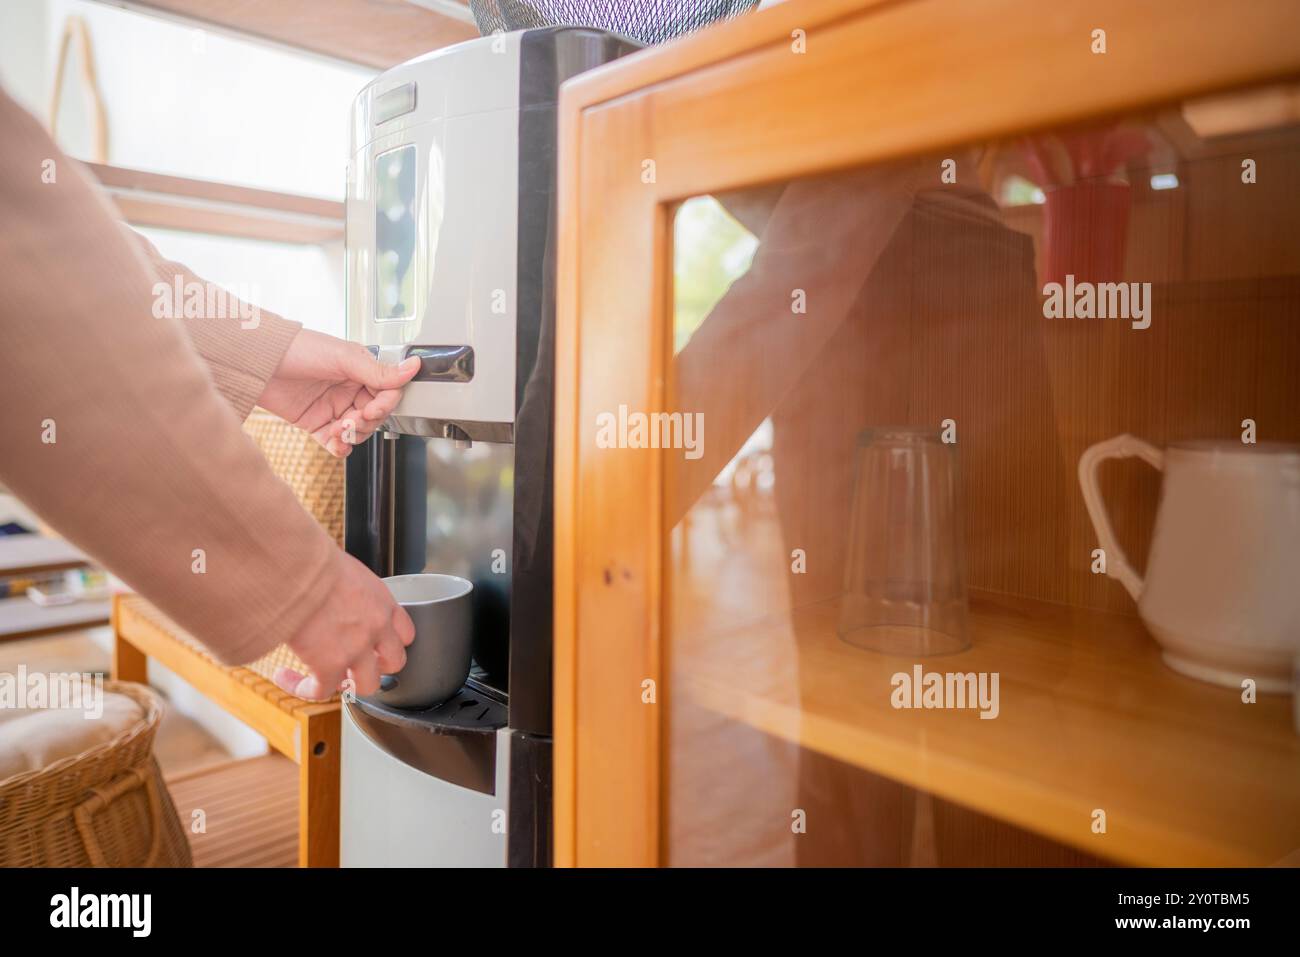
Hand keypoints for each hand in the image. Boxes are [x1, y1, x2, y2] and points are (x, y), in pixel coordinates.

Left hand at [258, 329, 419, 456]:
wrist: (258, 361)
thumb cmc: (299, 349)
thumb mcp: (344, 358)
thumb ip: (379, 371)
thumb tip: (413, 366)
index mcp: (361, 370)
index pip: (387, 393)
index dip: (384, 404)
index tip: (372, 407)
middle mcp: (350, 389)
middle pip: (375, 416)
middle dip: (366, 422)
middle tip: (352, 419)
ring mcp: (333, 407)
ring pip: (358, 431)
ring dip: (352, 435)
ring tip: (337, 429)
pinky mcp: (316, 423)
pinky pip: (336, 442)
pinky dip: (340, 447)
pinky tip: (336, 444)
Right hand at [273, 550, 414, 699]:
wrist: (298, 567)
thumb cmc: (314, 559)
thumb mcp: (346, 570)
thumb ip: (350, 590)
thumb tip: (330, 591)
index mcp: (382, 602)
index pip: (405, 632)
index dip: (390, 643)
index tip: (376, 645)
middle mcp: (376, 627)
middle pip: (394, 662)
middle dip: (375, 666)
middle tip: (354, 664)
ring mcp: (356, 649)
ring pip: (366, 685)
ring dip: (347, 683)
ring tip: (324, 676)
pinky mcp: (329, 665)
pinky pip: (320, 691)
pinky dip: (302, 688)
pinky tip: (285, 676)